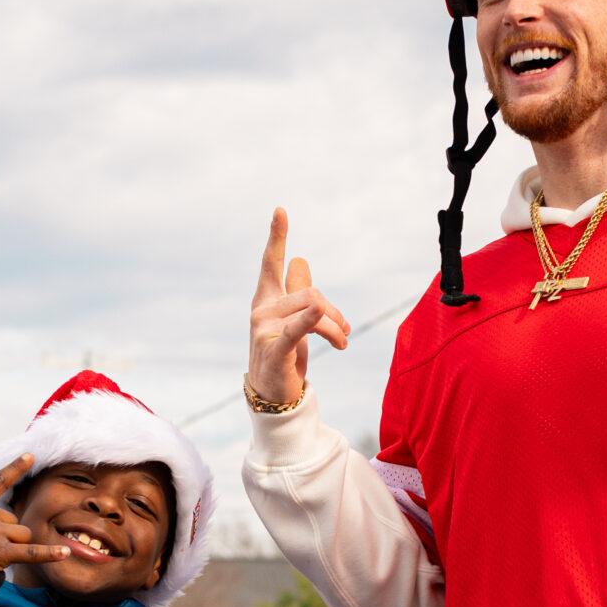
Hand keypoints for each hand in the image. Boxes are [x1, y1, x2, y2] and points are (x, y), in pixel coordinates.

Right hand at [248, 208, 350, 408]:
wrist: (273, 396)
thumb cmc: (283, 355)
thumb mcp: (293, 320)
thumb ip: (296, 290)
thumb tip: (299, 259)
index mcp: (266, 299)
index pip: (271, 263)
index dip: (277, 236)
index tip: (281, 210)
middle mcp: (261, 309)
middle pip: (311, 292)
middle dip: (335, 312)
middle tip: (345, 332)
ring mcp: (263, 329)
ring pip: (314, 310)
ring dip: (336, 329)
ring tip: (343, 343)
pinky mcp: (273, 349)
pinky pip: (297, 329)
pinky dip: (311, 320)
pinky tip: (319, 313)